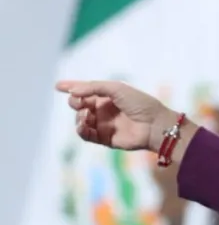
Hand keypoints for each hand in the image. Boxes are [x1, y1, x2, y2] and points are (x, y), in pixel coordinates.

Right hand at [55, 80, 176, 151]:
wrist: (154, 125)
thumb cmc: (140, 103)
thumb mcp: (117, 89)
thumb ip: (94, 87)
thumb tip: (73, 91)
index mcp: (109, 96)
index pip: (86, 90)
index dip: (72, 87)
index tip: (58, 86)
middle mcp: (104, 109)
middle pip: (80, 104)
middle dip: (75, 102)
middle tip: (79, 102)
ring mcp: (104, 124)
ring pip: (81, 120)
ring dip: (79, 116)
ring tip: (86, 114)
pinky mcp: (104, 138)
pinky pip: (86, 135)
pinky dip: (81, 130)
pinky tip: (82, 125)